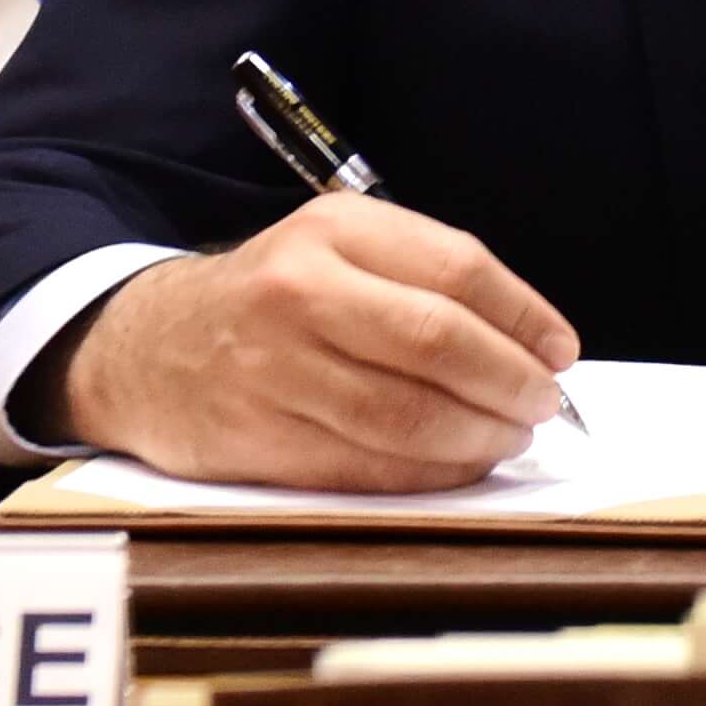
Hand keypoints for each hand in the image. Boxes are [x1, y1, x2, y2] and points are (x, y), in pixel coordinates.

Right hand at [39, 195, 580, 490]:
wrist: (146, 348)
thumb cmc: (271, 299)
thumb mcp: (337, 249)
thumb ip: (426, 279)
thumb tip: (535, 342)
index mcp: (333, 230)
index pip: (457, 269)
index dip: (524, 315)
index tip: (560, 350)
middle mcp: (301, 291)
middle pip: (437, 340)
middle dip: (510, 380)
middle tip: (543, 403)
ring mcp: (275, 369)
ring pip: (407, 413)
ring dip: (479, 436)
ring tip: (508, 437)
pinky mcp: (259, 438)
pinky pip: (368, 465)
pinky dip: (430, 474)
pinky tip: (458, 468)